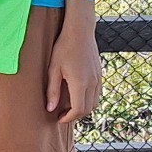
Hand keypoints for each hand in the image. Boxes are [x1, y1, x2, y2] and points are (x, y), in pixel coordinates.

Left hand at [46, 0, 101, 123]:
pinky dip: (89, 99)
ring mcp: (98, 79)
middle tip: (62, 114)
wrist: (80, 32)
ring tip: (69, 106)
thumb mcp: (53, 69)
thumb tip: (50, 108)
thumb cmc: (64, 48)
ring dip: (83, 108)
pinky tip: (77, 95)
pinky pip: (97, 93)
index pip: (78, 109)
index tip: (59, 118)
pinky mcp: (100, 75)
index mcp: (80, 83)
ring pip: (95, 102)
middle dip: (76, 115)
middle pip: (88, 109)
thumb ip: (52, 90)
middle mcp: (92, 83)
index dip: (69, 117)